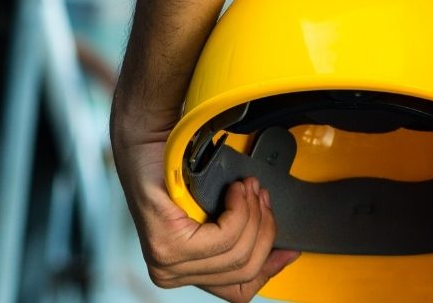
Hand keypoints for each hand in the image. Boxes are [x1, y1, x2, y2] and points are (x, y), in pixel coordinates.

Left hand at [113, 121, 298, 301]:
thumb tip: (278, 254)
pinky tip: (235, 191)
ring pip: (237, 251)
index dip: (269, 269)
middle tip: (261, 198)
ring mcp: (166, 260)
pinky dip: (239, 209)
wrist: (145, 145)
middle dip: (263, 229)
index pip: (238, 291)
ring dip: (252, 214)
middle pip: (244, 268)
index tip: (288, 249)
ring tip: (248, 189)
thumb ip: (238, 241)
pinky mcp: (166, 242)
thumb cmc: (173, 176)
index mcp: (182, 274)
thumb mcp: (211, 219)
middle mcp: (170, 273)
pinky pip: (224, 236)